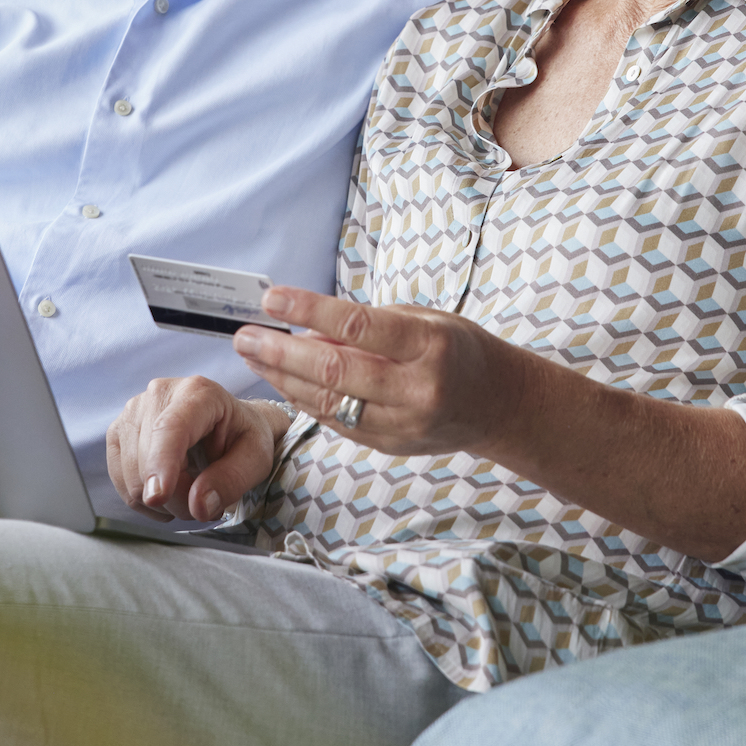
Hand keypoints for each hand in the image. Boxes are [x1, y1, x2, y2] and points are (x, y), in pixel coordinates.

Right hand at [106, 377, 281, 522]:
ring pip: (132, 478)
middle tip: (206, 501)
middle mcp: (158, 394)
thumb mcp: (256, 458)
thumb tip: (198, 505)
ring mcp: (132, 412)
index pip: (171, 428)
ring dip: (162, 502)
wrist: (227, 425)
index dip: (162, 462)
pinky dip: (144, 500)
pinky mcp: (118, 433)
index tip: (158, 496)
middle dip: (178, 497)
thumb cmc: (242, 438)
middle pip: (150, 462)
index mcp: (198, 392)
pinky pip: (121, 483)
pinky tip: (168, 491)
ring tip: (189, 491)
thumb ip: (232, 480)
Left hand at [233, 288, 518, 457]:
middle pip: (335, 371)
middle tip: (246, 337)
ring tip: (253, 357)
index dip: (311, 312)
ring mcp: (404, 424)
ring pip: (330, 403)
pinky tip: (283, 382)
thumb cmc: (461, 351)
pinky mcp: (391, 446)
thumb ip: (369, 325)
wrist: (500, 404)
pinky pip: (338, 422)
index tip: (273, 300)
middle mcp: (417, 388)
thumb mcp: (425, 319)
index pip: (359, 326)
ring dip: (284, 379)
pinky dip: (307, 401)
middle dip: (282, 353)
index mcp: (430, 345)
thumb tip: (309, 328)